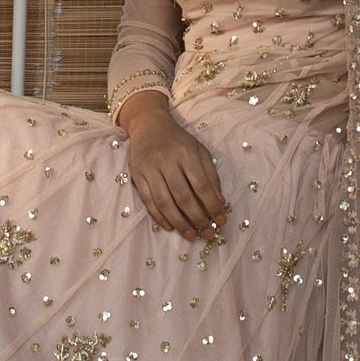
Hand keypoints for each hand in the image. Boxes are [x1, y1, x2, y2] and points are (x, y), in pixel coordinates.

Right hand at [121, 95, 227, 242]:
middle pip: (183, 196)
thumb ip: (210, 175)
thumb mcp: (199, 150)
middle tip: (208, 233)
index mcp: (186, 153)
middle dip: (198, 219)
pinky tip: (171, 227)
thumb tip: (220, 202)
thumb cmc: (179, 140)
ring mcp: (149, 168)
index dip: (212, 205)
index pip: (201, 185)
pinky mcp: (137, 175)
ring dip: (179, 222)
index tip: (222, 220)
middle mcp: (167, 160)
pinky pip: (148, 201)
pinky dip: (159, 217)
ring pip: (165, 202)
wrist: (149, 125)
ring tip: (191, 235)